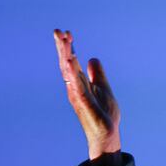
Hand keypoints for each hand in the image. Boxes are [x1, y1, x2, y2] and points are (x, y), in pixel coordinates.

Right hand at [53, 29, 120, 159]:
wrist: (107, 134)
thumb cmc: (104, 114)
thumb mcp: (103, 88)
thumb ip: (97, 75)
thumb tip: (92, 59)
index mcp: (79, 83)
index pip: (71, 61)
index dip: (69, 47)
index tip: (68, 33)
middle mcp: (75, 87)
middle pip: (66, 63)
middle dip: (62, 47)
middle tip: (58, 31)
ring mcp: (78, 95)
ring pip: (69, 72)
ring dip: (65, 56)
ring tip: (62, 41)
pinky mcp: (83, 103)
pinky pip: (76, 86)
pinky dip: (72, 74)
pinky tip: (69, 63)